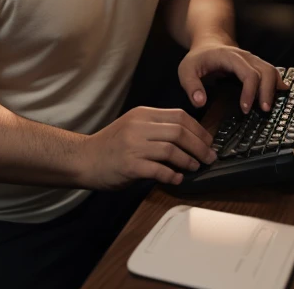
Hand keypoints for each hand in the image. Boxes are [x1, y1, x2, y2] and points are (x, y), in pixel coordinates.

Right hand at [80, 106, 215, 188]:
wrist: (84, 158)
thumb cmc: (110, 145)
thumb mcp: (133, 126)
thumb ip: (156, 127)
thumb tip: (187, 137)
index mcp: (142, 114)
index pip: (179, 116)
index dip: (199, 129)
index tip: (208, 141)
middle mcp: (139, 126)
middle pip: (179, 132)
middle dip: (200, 146)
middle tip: (209, 157)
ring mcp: (133, 145)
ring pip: (172, 149)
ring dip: (189, 161)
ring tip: (195, 168)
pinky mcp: (130, 165)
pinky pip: (158, 170)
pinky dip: (172, 175)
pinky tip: (177, 179)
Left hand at [178, 43, 288, 112]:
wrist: (208, 43)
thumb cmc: (198, 58)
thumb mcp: (186, 70)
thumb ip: (191, 86)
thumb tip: (200, 103)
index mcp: (230, 56)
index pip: (247, 73)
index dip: (249, 92)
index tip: (245, 109)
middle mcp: (245, 56)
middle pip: (266, 71)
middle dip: (267, 92)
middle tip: (263, 111)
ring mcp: (253, 60)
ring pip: (272, 71)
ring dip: (273, 89)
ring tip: (268, 107)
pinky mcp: (256, 66)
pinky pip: (271, 73)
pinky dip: (276, 84)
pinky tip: (278, 96)